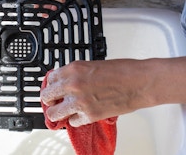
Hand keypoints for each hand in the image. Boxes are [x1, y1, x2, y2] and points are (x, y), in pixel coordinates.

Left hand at [40, 59, 161, 126]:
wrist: (140, 82)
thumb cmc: (122, 71)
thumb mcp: (91, 65)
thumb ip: (75, 73)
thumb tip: (65, 81)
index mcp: (73, 69)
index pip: (50, 79)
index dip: (51, 84)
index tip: (53, 88)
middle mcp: (72, 85)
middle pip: (47, 96)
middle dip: (49, 99)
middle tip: (54, 100)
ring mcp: (79, 102)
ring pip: (54, 114)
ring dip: (57, 113)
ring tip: (62, 112)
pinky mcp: (89, 116)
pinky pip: (72, 122)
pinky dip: (75, 119)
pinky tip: (81, 114)